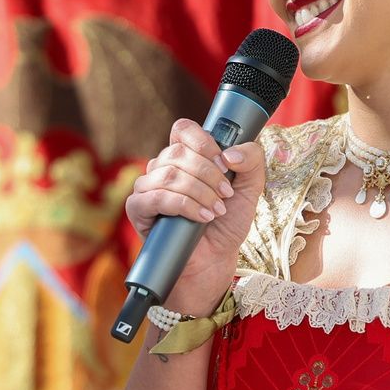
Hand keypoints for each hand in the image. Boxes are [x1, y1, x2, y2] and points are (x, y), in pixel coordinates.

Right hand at [125, 118, 265, 311]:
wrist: (215, 259)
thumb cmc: (227, 222)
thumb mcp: (250, 188)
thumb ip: (252, 160)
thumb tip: (230, 153)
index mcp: (186, 156)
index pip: (183, 129)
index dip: (203, 141)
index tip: (224, 163)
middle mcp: (163, 167)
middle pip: (177, 152)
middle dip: (208, 174)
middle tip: (225, 195)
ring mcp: (147, 187)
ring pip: (168, 175)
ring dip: (199, 192)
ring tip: (216, 211)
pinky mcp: (138, 209)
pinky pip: (156, 197)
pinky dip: (184, 206)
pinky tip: (201, 218)